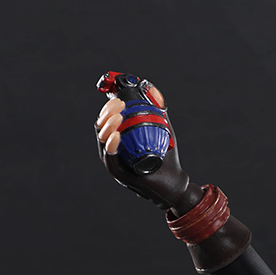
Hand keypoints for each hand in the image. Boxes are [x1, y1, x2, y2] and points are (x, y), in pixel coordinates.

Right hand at [94, 76, 202, 213]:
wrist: (175, 183)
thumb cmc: (167, 159)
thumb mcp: (164, 131)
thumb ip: (159, 112)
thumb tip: (153, 91)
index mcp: (119, 141)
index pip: (106, 121)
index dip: (108, 108)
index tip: (119, 98)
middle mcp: (113, 152)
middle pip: (100, 129)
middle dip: (106, 114)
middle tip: (120, 105)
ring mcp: (115, 163)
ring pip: (103, 143)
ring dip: (107, 127)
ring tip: (118, 117)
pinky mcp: (120, 175)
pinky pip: (111, 159)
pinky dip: (111, 146)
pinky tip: (117, 135)